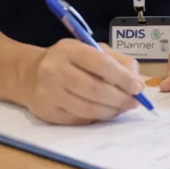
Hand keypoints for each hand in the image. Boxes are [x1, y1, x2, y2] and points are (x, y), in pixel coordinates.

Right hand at [22, 39, 146, 124]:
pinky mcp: (46, 112)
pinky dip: (96, 117)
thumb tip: (137, 83)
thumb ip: (118, 62)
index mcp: (69, 49)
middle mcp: (55, 70)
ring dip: (111, 111)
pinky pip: (79, 119)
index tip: (138, 87)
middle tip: (134, 102)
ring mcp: (48, 93)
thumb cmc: (70, 61)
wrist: (31, 75)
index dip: (122, 77)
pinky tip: (104, 112)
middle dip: (120, 98)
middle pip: (95, 89)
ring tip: (122, 108)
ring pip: (88, 108)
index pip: (100, 63)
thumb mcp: (92, 50)